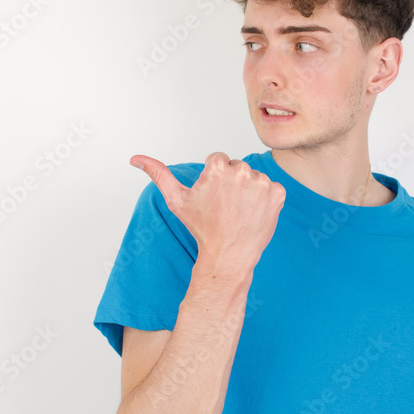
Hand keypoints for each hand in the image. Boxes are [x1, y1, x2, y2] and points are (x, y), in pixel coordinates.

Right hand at [130, 152, 285, 266]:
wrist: (229, 255)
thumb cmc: (202, 228)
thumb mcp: (177, 200)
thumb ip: (158, 173)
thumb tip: (135, 158)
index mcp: (217, 167)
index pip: (218, 160)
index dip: (213, 178)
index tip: (213, 197)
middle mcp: (241, 171)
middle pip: (236, 167)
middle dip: (231, 182)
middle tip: (225, 206)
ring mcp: (262, 182)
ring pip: (253, 177)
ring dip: (248, 190)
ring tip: (238, 211)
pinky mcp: (277, 193)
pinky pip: (270, 188)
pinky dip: (264, 199)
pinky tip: (253, 213)